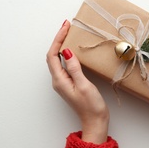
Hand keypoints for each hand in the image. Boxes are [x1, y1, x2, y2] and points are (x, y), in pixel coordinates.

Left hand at [46, 20, 108, 143]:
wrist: (95, 122)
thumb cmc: (91, 107)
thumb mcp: (84, 85)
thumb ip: (74, 68)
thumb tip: (66, 51)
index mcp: (59, 80)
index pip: (53, 55)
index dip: (58, 39)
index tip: (65, 27)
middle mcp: (58, 80)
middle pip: (53, 55)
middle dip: (58, 39)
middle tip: (67, 26)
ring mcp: (63, 82)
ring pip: (58, 59)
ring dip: (62, 45)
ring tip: (69, 33)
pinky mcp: (70, 83)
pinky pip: (64, 64)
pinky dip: (67, 53)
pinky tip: (74, 49)